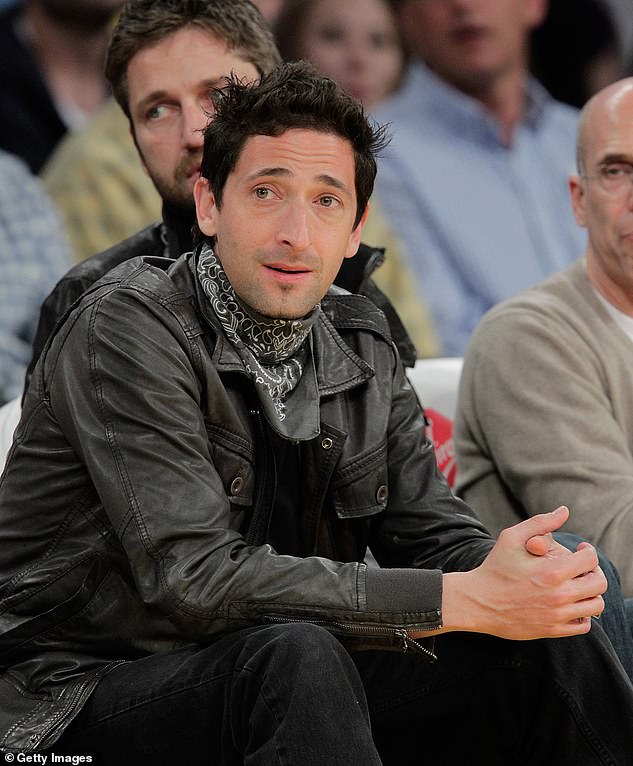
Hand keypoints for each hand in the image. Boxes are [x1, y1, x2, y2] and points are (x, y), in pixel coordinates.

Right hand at [435, 506, 605, 639]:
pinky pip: (583, 625)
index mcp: (552, 571)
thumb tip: (564, 511)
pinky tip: (569, 604)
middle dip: (594, 571)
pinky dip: (582, 614)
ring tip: (576, 585)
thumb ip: (541, 522)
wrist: (477, 602)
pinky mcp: (553, 630)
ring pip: (595, 605)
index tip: (581, 549)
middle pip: (598, 583)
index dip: (588, 551)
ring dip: (589, 593)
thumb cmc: (494, 567)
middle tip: (582, 568)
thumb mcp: (512, 538)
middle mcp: (559, 595)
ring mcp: (557, 615)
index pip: (590, 560)